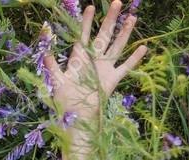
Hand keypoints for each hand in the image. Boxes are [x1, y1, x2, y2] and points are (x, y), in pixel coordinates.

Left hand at [44, 0, 147, 122]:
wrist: (77, 118)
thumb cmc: (65, 101)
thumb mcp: (57, 82)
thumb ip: (52, 67)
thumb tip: (44, 52)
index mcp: (79, 59)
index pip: (84, 36)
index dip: (86, 22)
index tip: (91, 7)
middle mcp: (94, 61)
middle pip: (103, 35)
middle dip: (110, 20)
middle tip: (117, 2)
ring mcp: (105, 69)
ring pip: (117, 46)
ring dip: (124, 33)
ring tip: (132, 18)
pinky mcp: (113, 79)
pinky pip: (126, 67)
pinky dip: (134, 58)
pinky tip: (144, 47)